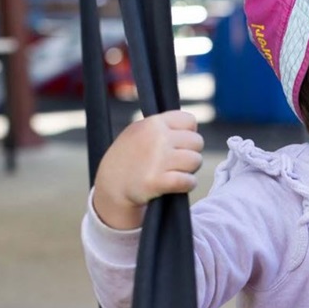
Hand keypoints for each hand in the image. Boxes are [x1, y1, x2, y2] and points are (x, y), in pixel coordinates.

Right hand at [92, 110, 203, 228]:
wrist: (111, 187)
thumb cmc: (130, 158)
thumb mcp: (139, 132)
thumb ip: (164, 126)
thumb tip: (193, 125)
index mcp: (153, 123)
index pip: (189, 120)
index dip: (188, 133)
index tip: (178, 144)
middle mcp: (157, 138)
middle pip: (197, 142)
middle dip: (190, 153)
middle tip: (174, 162)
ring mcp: (158, 159)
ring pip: (196, 160)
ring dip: (189, 169)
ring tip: (173, 172)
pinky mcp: (158, 181)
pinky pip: (190, 181)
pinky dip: (187, 185)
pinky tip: (177, 186)